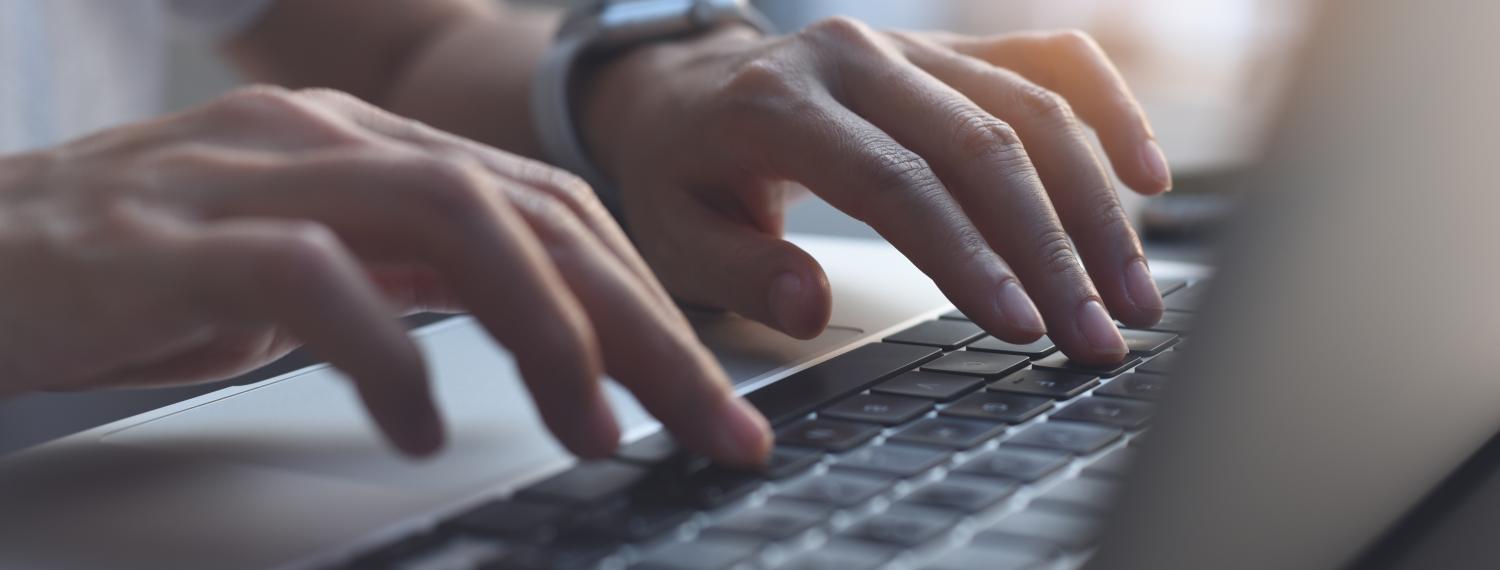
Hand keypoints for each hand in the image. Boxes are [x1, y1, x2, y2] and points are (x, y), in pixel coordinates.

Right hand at [0, 87, 769, 464]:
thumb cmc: (139, 270)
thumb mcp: (309, 269)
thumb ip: (416, 275)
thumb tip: (539, 325)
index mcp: (377, 151)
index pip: (553, 210)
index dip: (650, 301)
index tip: (711, 397)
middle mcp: (334, 143)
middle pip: (535, 215)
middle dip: (643, 326)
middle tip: (710, 424)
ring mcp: (255, 177)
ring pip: (454, 220)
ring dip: (547, 331)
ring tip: (592, 426)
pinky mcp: (172, 237)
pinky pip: (312, 278)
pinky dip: (387, 355)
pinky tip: (420, 427)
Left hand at [583, 20, 1169, 363]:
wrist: (683, 88)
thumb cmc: (684, 171)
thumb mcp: (674, 233)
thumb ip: (740, 270)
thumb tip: (813, 306)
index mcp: (778, 104)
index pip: (895, 181)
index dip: (968, 255)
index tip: (1022, 325)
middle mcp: (853, 58)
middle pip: (982, 145)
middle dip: (1054, 248)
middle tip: (1100, 333)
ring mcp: (908, 44)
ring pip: (1030, 108)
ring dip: (1095, 204)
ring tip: (1135, 292)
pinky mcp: (947, 48)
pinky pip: (1047, 59)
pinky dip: (1107, 109)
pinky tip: (1148, 174)